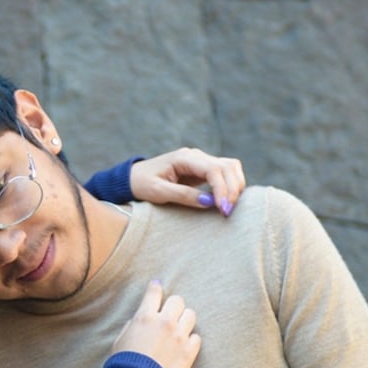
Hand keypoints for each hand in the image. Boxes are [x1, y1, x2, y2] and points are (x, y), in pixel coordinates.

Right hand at [112, 280, 200, 367]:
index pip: (154, 293)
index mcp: (145, 317)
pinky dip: (191, 340)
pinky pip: (197, 337)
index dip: (156, 287)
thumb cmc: (123, 365)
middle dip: (173, 306)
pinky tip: (183, 346)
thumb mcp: (120, 340)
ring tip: (179, 329)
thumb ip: (133, 326)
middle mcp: (164, 323)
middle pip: (178, 301)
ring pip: (191, 315)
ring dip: (184, 320)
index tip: (157, 286)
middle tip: (169, 314)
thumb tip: (141, 319)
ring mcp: (179, 337)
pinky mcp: (189, 352)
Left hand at [129, 147, 245, 215]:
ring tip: (228, 208)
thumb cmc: (142, 184)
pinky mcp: (203, 170)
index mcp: (184, 158)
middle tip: (227, 212)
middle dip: (232, 189)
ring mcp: (201, 161)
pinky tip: (226, 202)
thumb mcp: (158, 192)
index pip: (214, 169)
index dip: (222, 189)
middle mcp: (196, 156)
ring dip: (235, 187)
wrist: (133, 178)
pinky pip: (225, 174)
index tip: (223, 208)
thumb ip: (183, 195)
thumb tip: (209, 202)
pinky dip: (230, 186)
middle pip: (228, 166)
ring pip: (230, 168)